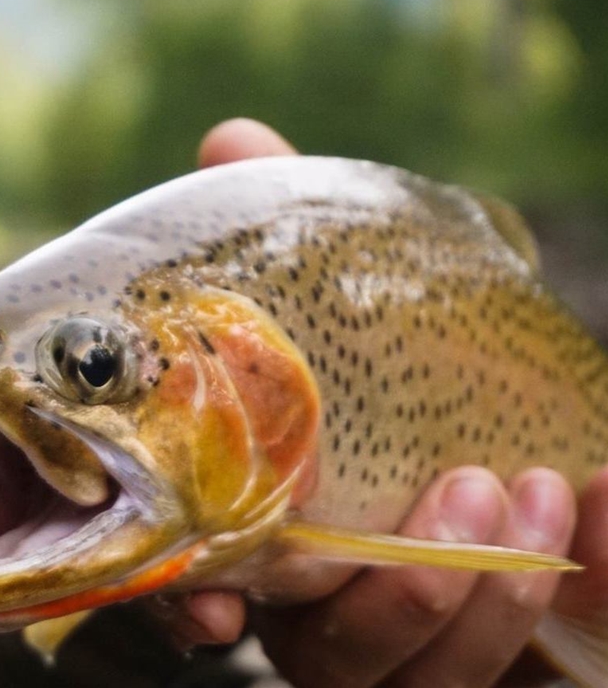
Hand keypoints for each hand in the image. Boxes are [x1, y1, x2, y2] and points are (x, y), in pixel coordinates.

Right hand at [152, 117, 605, 686]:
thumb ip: (285, 226)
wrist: (513, 410)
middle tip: (459, 491)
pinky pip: (536, 658)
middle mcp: (331, 613)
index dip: (201, 614)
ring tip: (537, 489)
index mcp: (273, 542)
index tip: (217, 611)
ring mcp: (420, 646)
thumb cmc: (397, 355)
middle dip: (391, 598)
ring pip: (428, 680)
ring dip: (483, 599)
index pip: (209, 604)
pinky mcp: (504, 649)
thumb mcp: (348, 295)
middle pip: (332, 657)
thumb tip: (233, 137)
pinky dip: (604, 580)